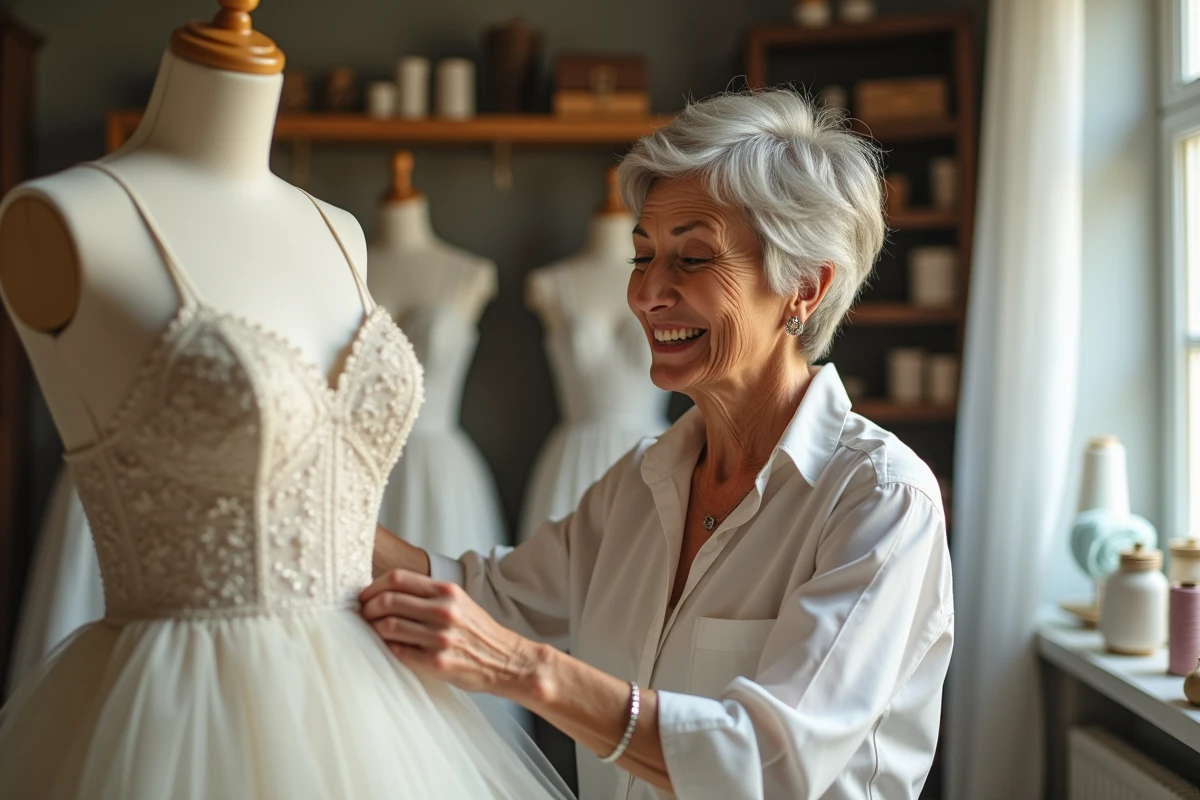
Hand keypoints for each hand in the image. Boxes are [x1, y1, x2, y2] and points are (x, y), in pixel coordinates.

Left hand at [359, 569, 539, 697]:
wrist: (506, 660)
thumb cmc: (477, 631)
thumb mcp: (458, 601)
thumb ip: (427, 594)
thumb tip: (386, 592)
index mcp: (447, 591)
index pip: (398, 578)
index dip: (373, 586)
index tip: (365, 596)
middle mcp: (443, 611)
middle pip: (388, 601)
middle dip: (367, 608)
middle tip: (363, 614)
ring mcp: (440, 637)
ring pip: (388, 626)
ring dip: (372, 629)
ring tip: (372, 631)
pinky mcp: (437, 662)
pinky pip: (398, 651)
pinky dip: (387, 648)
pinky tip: (389, 647)